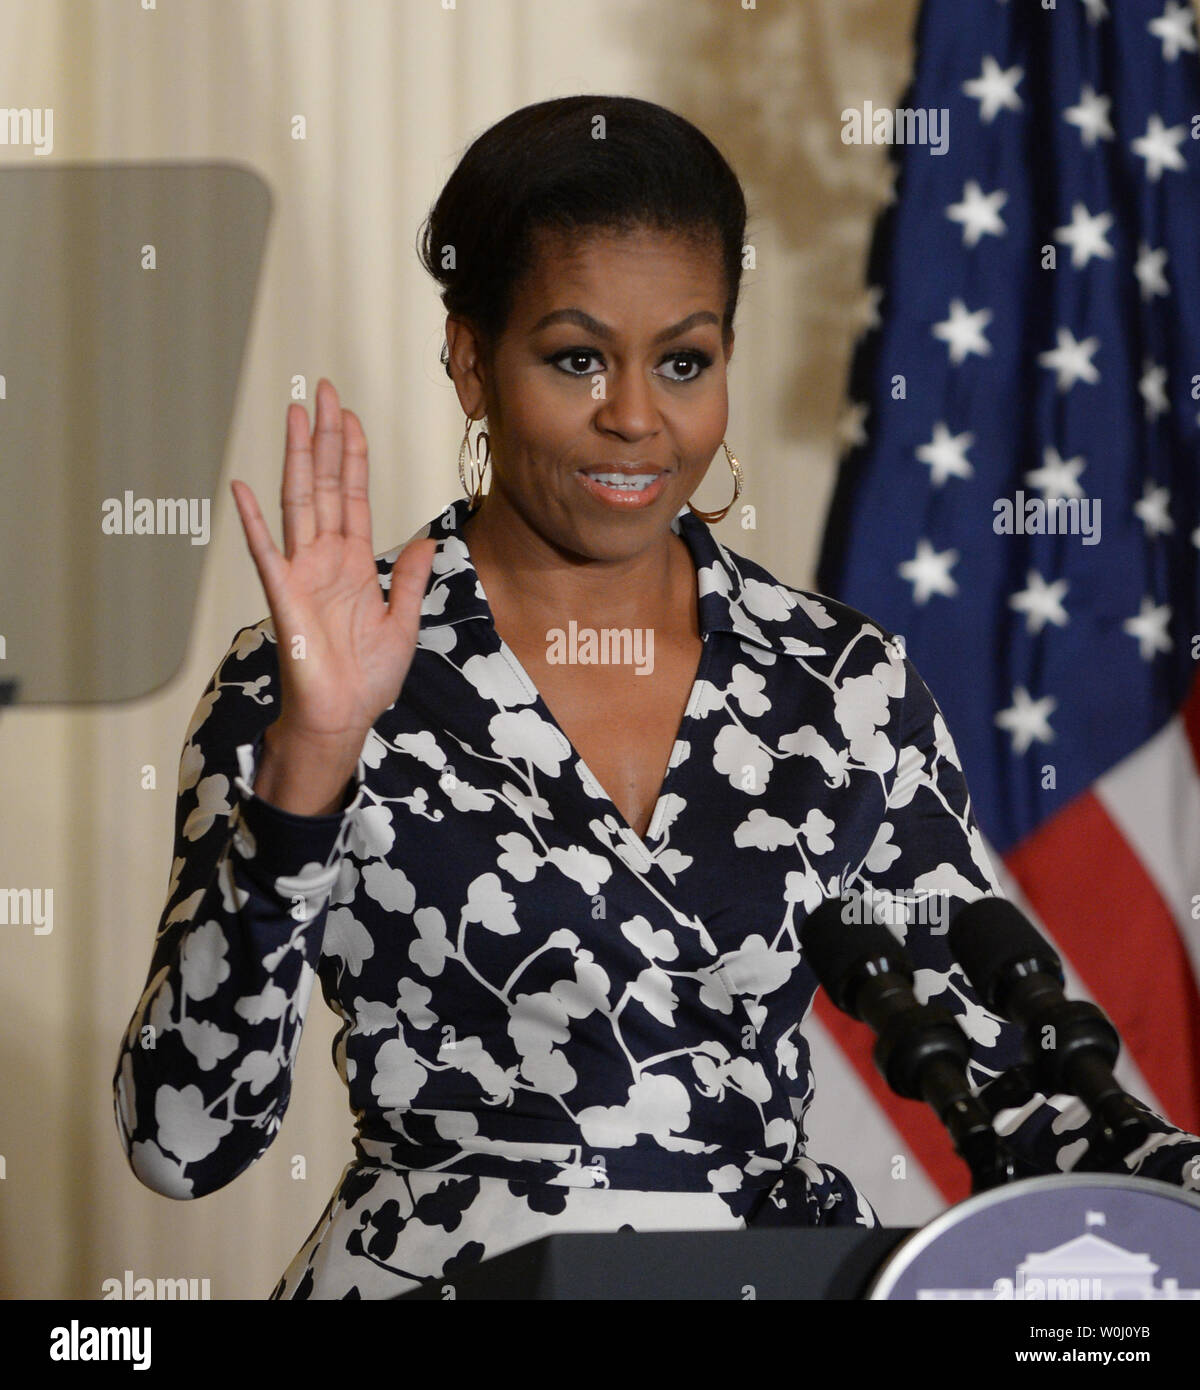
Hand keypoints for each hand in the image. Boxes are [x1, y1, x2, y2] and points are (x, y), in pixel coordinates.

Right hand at [230, 378, 435, 778]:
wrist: (344, 718)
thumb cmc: (368, 678)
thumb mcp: (404, 623)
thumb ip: (410, 580)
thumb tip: (426, 541)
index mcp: (353, 563)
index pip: (352, 496)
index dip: (352, 456)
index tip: (350, 417)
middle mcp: (325, 559)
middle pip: (324, 485)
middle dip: (325, 438)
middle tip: (324, 391)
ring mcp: (301, 573)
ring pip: (298, 503)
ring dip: (296, 459)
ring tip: (295, 414)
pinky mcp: (282, 597)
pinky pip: (265, 552)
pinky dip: (252, 521)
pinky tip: (242, 486)